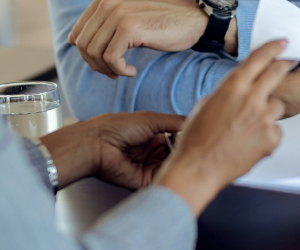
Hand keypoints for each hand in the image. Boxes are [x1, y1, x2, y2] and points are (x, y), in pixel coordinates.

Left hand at [39, 111, 184, 189]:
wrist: (99, 143)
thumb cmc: (121, 126)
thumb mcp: (153, 119)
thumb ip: (176, 122)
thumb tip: (195, 126)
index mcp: (156, 136)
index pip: (178, 139)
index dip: (188, 139)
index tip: (200, 137)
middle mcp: (154, 152)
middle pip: (177, 155)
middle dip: (186, 153)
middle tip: (197, 151)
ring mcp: (150, 166)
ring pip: (172, 168)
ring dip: (180, 164)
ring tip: (190, 159)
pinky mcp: (144, 181)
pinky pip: (162, 179)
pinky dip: (171, 175)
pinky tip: (179, 169)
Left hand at [67, 0, 237, 77]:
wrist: (194, 20)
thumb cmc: (162, 23)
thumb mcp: (127, 17)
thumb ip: (102, 24)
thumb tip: (73, 41)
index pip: (78, 33)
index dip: (87, 54)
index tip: (104, 64)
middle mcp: (108, 2)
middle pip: (84, 45)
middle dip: (96, 64)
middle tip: (114, 72)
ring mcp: (118, 13)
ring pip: (95, 53)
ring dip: (108, 69)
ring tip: (123, 71)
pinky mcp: (129, 28)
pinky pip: (111, 58)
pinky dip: (119, 70)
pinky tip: (132, 71)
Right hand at [154, 38, 293, 215]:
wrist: (197, 169)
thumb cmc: (196, 140)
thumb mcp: (207, 105)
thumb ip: (229, 92)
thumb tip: (243, 88)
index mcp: (232, 87)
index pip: (258, 59)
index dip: (272, 48)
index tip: (282, 43)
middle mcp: (250, 99)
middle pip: (276, 73)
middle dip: (285, 65)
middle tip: (290, 61)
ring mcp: (263, 119)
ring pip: (277, 106)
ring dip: (268, 112)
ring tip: (248, 127)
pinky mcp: (271, 138)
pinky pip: (275, 130)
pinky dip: (266, 135)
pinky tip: (250, 144)